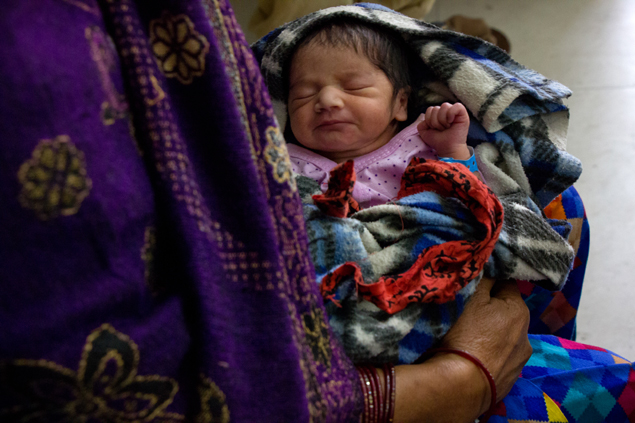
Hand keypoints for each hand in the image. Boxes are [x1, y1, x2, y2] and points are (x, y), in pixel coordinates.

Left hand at [417, 102, 470, 159]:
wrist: (447, 148)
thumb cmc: (438, 141)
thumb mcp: (425, 133)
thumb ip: (421, 125)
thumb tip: (424, 120)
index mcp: (438, 114)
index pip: (430, 109)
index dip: (429, 120)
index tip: (434, 129)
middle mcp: (446, 111)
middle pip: (436, 108)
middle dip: (435, 122)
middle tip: (441, 130)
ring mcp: (455, 112)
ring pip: (444, 106)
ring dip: (442, 120)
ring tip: (446, 127)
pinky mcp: (463, 113)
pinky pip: (457, 106)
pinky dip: (451, 114)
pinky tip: (451, 122)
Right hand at [440, 277, 531, 403]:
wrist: (462, 384)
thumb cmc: (466, 335)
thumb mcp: (472, 298)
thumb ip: (484, 279)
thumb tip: (491, 266)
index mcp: (519, 310)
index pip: (506, 284)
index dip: (488, 282)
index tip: (472, 288)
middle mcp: (526, 335)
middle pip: (505, 312)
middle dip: (489, 311)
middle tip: (465, 314)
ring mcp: (519, 361)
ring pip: (502, 337)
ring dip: (489, 334)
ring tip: (467, 339)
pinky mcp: (509, 380)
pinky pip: (498, 358)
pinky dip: (488, 355)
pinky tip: (472, 357)